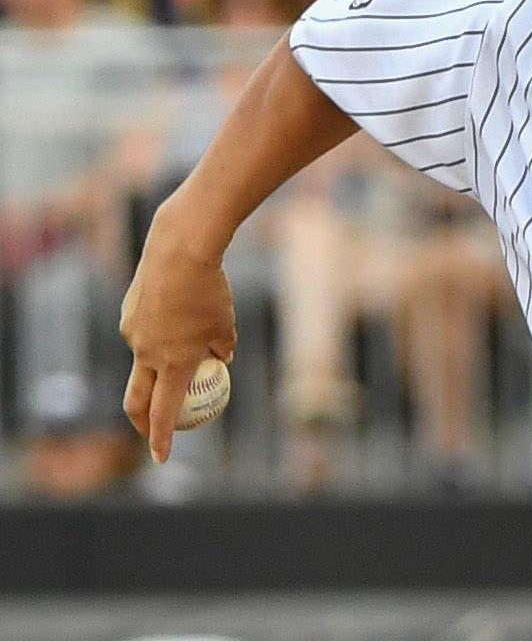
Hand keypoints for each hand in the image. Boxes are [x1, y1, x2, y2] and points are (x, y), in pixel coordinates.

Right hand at [119, 197, 236, 462]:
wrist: (178, 252)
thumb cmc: (210, 291)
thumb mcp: (226, 324)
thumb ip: (221, 347)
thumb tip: (218, 359)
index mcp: (173, 363)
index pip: (164, 412)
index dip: (162, 438)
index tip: (161, 457)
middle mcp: (146, 354)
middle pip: (136, 399)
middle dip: (141, 420)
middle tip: (150, 430)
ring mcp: (133, 334)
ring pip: (144, 359)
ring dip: (159, 364)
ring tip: (185, 340)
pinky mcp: (127, 314)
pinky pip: (143, 332)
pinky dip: (157, 332)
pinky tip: (175, 309)